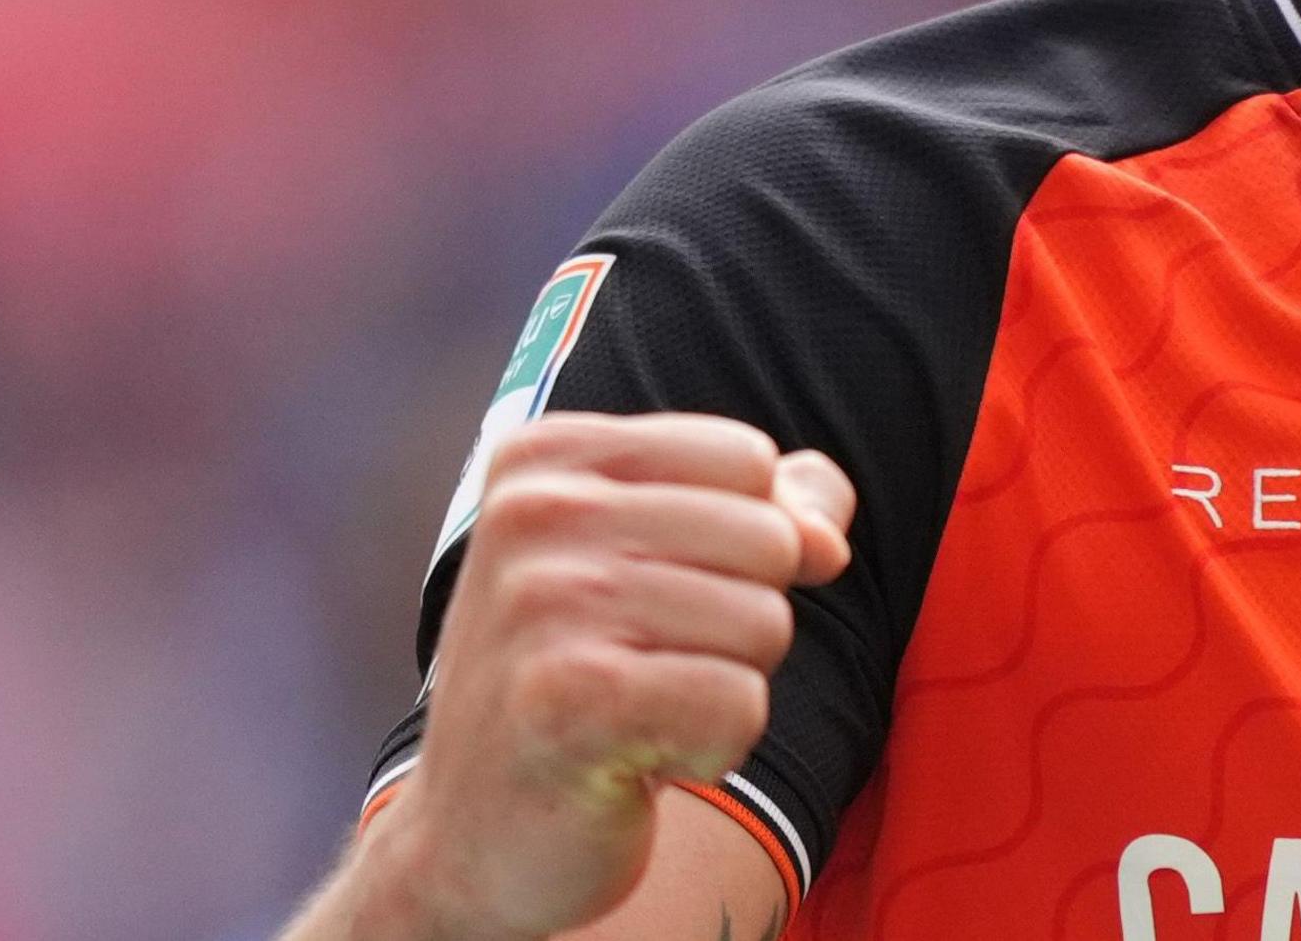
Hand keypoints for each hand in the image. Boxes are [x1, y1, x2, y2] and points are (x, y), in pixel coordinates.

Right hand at [372, 413, 854, 940]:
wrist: (473, 841)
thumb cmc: (579, 684)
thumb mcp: (657, 564)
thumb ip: (767, 511)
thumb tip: (826, 543)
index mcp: (547, 459)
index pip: (747, 460)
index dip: (745, 543)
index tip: (660, 595)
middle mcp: (534, 514)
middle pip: (769, 541)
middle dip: (742, 621)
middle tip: (649, 668)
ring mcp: (542, 605)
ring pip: (765, 624)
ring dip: (725, 688)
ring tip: (638, 713)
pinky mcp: (568, 700)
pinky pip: (741, 704)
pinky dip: (715, 749)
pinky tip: (638, 761)